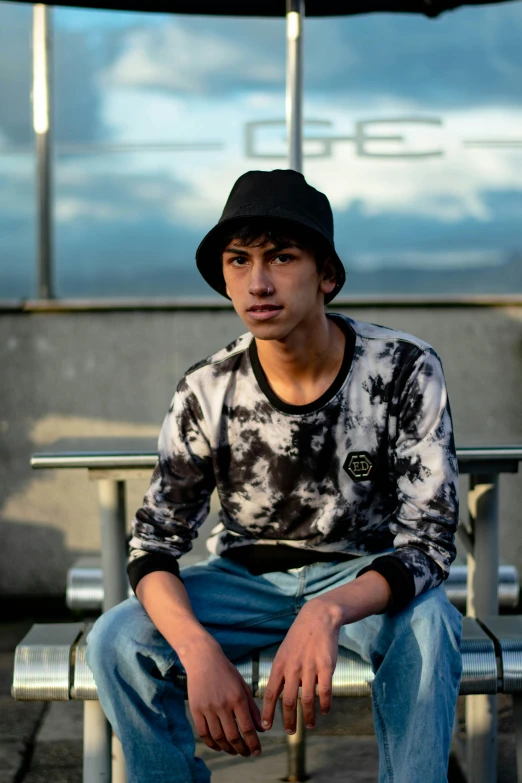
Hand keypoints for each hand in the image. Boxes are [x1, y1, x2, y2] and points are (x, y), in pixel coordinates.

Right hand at [184, 639, 264, 756]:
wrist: (203, 659)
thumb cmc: (226, 672)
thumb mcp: (243, 686)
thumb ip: (252, 708)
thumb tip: (261, 729)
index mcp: (238, 698)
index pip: (248, 728)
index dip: (254, 743)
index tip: (257, 752)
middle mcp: (223, 705)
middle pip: (233, 736)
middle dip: (242, 749)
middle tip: (247, 754)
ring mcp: (208, 708)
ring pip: (218, 738)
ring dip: (228, 749)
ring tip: (234, 751)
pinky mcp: (195, 709)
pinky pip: (203, 733)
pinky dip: (211, 744)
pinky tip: (219, 746)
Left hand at [261, 600, 340, 734]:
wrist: (317, 618)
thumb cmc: (299, 637)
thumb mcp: (283, 652)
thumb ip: (280, 672)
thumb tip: (274, 694)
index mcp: (279, 665)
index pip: (270, 693)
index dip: (267, 712)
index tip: (265, 726)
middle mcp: (293, 668)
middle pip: (289, 701)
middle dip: (289, 720)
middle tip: (290, 732)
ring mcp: (310, 668)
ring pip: (308, 700)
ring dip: (308, 716)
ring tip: (309, 725)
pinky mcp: (326, 667)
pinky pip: (325, 692)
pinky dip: (324, 705)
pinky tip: (324, 711)